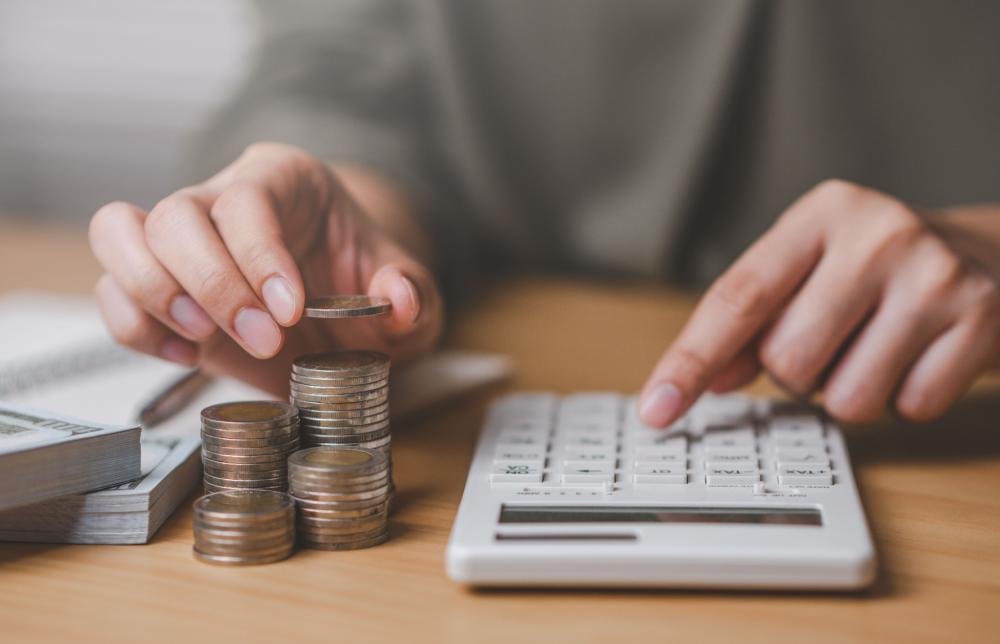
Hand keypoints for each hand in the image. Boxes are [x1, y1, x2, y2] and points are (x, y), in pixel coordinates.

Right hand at [89, 142, 442, 393]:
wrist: (341, 309)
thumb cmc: (365, 282)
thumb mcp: (407, 289)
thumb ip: (412, 292)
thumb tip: (400, 300)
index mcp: (284, 180)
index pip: (249, 199)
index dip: (258, 255)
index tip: (288, 310)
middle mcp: (221, 198)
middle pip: (176, 214)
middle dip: (212, 285)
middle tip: (263, 341)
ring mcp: (181, 242)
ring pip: (119, 233)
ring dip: (152, 294)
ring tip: (204, 340)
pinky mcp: (158, 288)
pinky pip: (112, 293)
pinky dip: (135, 326)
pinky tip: (187, 353)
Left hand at [640, 180, 999, 425]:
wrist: (994, 257)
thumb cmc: (878, 271)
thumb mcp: (810, 274)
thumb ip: (750, 325)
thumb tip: (704, 382)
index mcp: (820, 214)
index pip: (737, 298)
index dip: (690, 360)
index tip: (656, 409)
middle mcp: (876, 234)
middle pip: (787, 360)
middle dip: (798, 373)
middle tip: (834, 341)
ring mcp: (934, 274)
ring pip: (845, 397)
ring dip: (849, 391)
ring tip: (878, 346)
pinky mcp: (980, 318)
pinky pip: (907, 407)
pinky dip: (904, 398)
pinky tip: (920, 356)